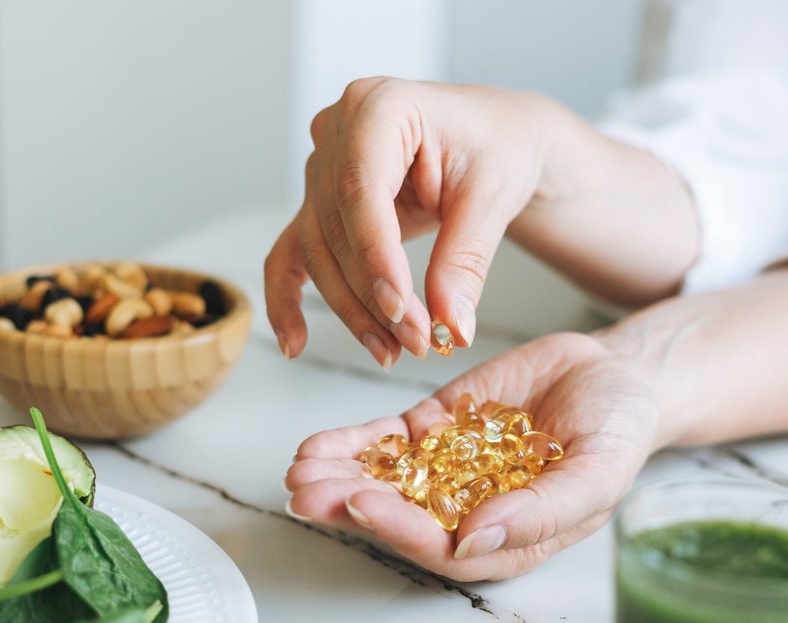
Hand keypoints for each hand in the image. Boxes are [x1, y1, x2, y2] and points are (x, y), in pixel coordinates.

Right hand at [264, 77, 553, 367]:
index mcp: (380, 105)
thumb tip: (451, 326)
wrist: (497, 139)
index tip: (401, 310)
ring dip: (352, 308)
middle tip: (416, 342)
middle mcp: (337, 129)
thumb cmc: (498, 147)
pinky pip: (292, 252)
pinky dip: (288, 298)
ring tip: (392, 351)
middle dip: (373, 295)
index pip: (361, 190)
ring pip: (319, 251)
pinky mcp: (320, 201)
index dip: (376, 257)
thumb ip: (465, 261)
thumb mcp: (493, 198)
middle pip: (336, 228)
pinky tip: (296, 343)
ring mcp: (322, 165)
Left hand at [283, 332, 658, 580]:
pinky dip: (351, 443)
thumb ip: (541, 511)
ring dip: (338, 477)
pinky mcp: (436, 428)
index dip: (400, 530)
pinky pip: (387, 440)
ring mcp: (448, 468)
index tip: (363, 506)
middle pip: (400, 517)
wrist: (615, 374)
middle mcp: (468, 510)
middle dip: (349, 505)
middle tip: (307, 493)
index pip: (443, 547)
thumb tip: (475, 542)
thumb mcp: (597, 472)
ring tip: (300, 470)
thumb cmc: (619, 432)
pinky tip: (317, 445)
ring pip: (384, 479)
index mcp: (505, 537)